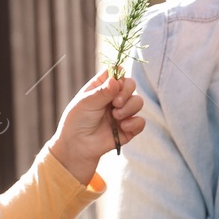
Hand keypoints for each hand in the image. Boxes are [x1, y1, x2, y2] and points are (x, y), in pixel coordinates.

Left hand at [47, 68, 146, 183]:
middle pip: (131, 84)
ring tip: (116, 116)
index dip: (119, 75)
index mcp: (102, 87)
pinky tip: (122, 126)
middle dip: (126, 92)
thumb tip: (116, 81)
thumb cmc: (77, 121)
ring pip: (138, 101)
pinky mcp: (129, 127)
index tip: (114, 84)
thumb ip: (102, 92)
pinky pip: (141, 121)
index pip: (117, 72)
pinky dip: (134, 123)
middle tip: (115, 103)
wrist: (78, 146)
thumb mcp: (86, 103)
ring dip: (129, 108)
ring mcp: (123, 112)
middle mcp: (114, 97)